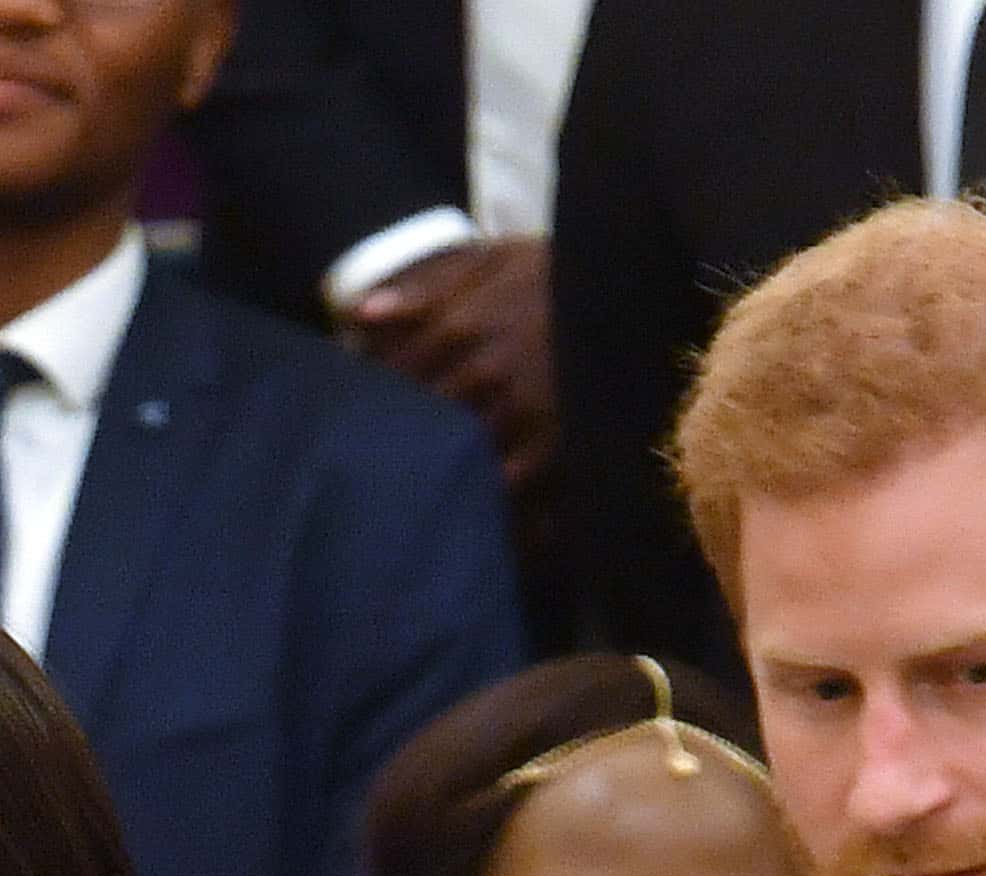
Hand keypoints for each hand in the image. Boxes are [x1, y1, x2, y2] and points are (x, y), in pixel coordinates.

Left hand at [342, 234, 555, 487]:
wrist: (630, 286)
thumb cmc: (556, 273)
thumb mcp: (495, 259)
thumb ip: (428, 286)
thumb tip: (361, 314)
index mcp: (461, 327)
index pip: (393, 374)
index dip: (368, 394)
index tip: (356, 408)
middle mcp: (483, 374)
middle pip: (417, 421)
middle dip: (392, 437)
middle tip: (368, 456)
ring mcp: (518, 414)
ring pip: (454, 457)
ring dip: (430, 470)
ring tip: (409, 488)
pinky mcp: (551, 448)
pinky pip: (505, 489)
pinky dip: (483, 499)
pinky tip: (467, 506)